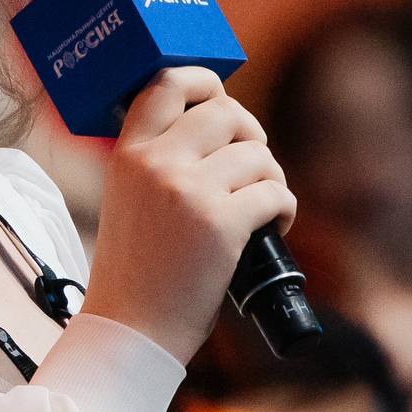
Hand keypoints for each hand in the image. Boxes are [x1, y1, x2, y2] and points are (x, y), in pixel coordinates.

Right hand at [81, 67, 296, 363]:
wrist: (129, 329)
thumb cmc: (135, 271)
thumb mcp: (127, 199)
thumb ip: (158, 162)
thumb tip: (221, 130)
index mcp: (127, 153)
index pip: (167, 82)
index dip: (205, 82)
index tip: (221, 103)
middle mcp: (156, 162)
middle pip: (226, 111)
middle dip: (251, 135)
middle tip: (252, 166)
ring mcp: (188, 190)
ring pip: (258, 155)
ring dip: (271, 178)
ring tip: (262, 206)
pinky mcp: (220, 223)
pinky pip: (275, 193)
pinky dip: (283, 210)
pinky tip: (273, 228)